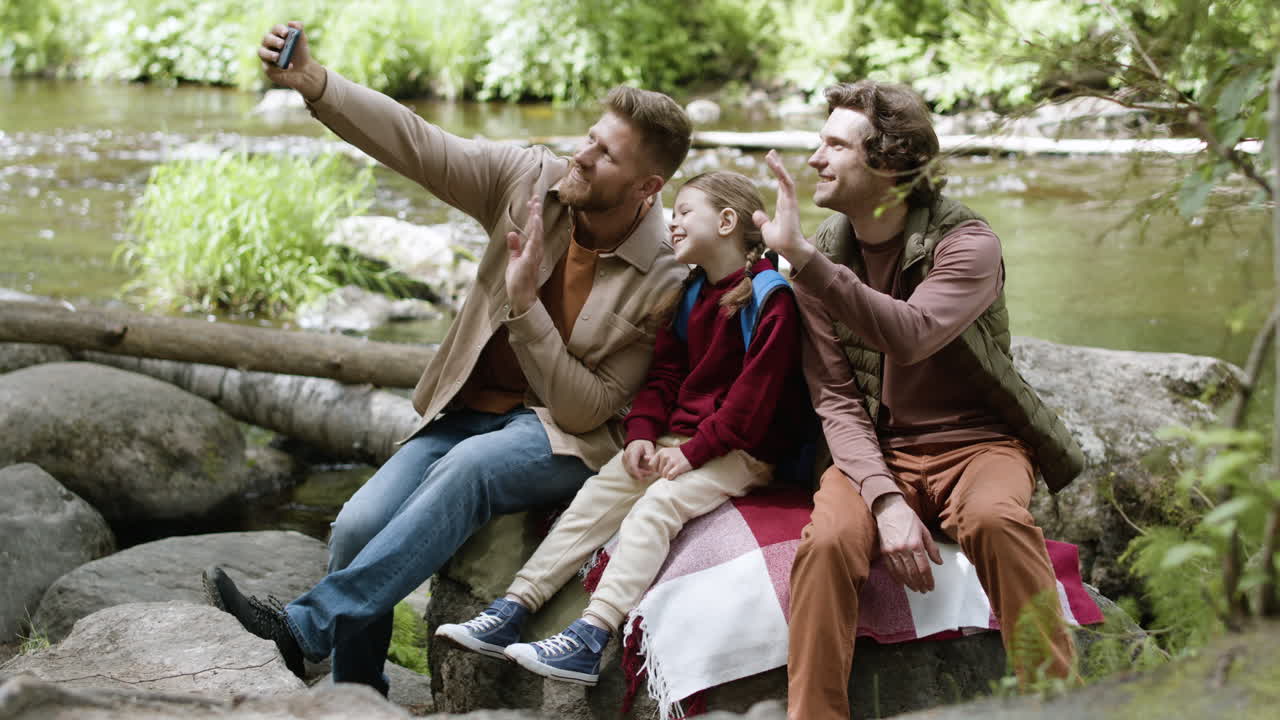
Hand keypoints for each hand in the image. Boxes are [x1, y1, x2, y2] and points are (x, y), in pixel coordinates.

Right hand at [258, 22, 325, 101]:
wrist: (303, 69)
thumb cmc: (300, 52)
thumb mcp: (302, 40)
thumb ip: (299, 29)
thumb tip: (291, 23)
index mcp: (276, 34)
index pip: (275, 29)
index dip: (280, 30)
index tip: (286, 33)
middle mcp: (268, 43)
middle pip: (267, 39)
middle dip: (274, 41)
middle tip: (282, 44)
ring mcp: (266, 56)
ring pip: (262, 52)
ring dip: (270, 54)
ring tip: (278, 57)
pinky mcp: (268, 68)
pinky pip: (268, 68)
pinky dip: (277, 68)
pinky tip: (288, 67)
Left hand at [505, 196, 543, 315]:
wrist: (521, 296)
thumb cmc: (518, 281)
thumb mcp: (514, 260)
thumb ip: (514, 247)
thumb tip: (512, 233)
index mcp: (531, 249)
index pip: (532, 229)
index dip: (532, 215)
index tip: (531, 202)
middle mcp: (536, 250)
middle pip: (537, 228)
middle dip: (536, 212)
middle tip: (535, 196)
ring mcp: (534, 254)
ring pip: (537, 232)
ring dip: (536, 218)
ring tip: (535, 204)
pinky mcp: (530, 259)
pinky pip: (535, 242)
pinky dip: (536, 230)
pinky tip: (536, 220)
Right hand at [622, 440, 656, 481]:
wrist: (636, 442)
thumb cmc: (643, 445)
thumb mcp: (649, 446)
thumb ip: (650, 453)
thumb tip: (649, 459)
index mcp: (632, 452)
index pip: (632, 465)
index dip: (637, 472)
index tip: (642, 478)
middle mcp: (626, 456)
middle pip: (631, 469)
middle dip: (640, 474)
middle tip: (650, 473)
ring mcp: (624, 460)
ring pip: (629, 471)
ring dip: (638, 474)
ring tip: (648, 472)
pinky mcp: (624, 463)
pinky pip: (629, 471)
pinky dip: (636, 473)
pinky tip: (643, 472)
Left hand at [652, 447, 691, 479]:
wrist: (691, 453)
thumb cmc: (677, 454)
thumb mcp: (665, 452)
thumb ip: (655, 456)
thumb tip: (644, 457)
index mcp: (661, 452)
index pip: (651, 465)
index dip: (656, 469)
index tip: (662, 468)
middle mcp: (665, 456)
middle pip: (658, 471)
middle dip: (663, 473)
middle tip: (670, 469)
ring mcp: (672, 461)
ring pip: (664, 474)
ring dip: (667, 476)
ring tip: (672, 472)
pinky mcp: (678, 467)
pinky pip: (670, 476)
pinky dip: (671, 477)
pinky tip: (674, 475)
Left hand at [752, 150, 814, 268]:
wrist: (789, 249)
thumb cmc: (781, 242)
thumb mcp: (767, 230)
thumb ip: (762, 221)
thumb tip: (756, 213)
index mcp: (783, 206)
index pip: (780, 186)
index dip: (777, 174)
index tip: (772, 163)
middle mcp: (788, 201)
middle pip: (783, 179)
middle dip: (777, 165)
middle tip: (771, 153)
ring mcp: (790, 201)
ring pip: (785, 178)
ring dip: (778, 166)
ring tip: (770, 154)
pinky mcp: (790, 202)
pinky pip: (786, 183)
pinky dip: (781, 172)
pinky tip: (775, 164)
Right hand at [873, 493, 942, 592]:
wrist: (888, 509)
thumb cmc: (908, 518)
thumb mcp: (924, 530)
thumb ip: (932, 548)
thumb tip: (939, 562)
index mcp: (916, 544)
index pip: (924, 568)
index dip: (928, 580)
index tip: (931, 586)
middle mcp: (904, 549)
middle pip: (913, 573)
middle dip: (920, 584)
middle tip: (924, 590)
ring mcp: (892, 551)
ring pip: (902, 573)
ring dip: (909, 583)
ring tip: (915, 589)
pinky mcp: (884, 551)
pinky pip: (891, 569)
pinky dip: (896, 578)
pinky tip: (902, 583)